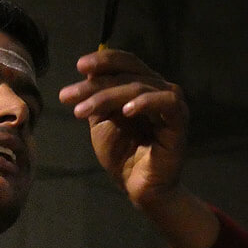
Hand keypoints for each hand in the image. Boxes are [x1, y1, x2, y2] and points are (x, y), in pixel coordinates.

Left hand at [58, 49, 188, 207]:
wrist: (137, 186)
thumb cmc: (122, 153)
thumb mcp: (101, 122)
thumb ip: (97, 98)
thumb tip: (87, 73)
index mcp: (140, 85)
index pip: (124, 62)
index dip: (103, 60)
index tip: (79, 66)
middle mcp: (157, 88)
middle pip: (127, 73)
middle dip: (94, 83)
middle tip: (68, 96)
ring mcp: (169, 102)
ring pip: (139, 87)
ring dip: (107, 97)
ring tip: (81, 111)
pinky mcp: (180, 120)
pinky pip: (167, 102)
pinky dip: (146, 103)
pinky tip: (126, 111)